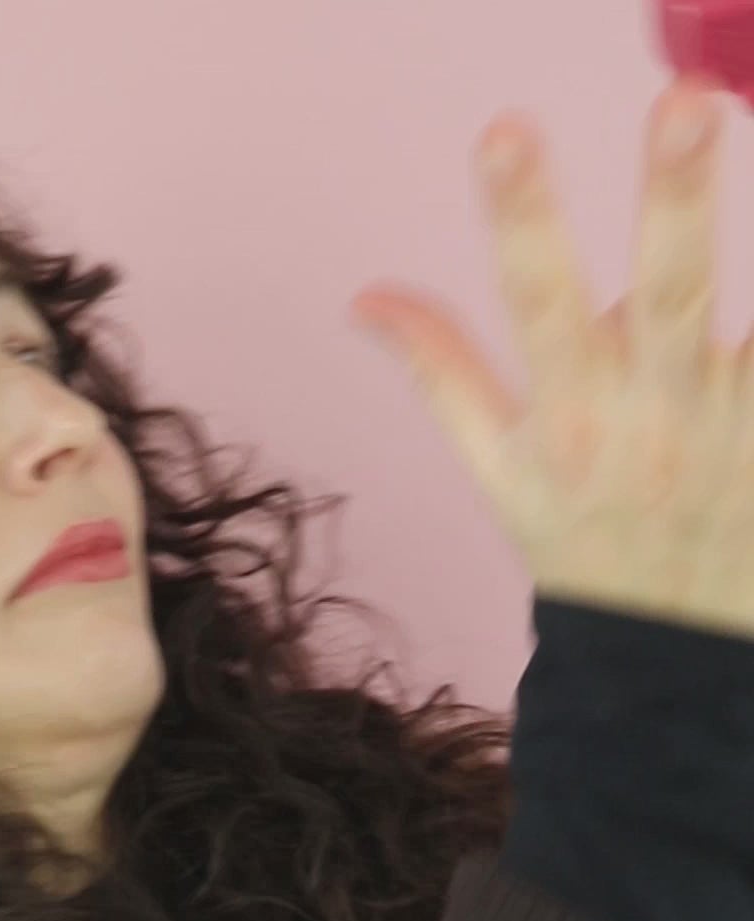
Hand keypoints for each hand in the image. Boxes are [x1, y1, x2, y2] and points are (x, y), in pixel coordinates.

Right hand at [352, 82, 753, 638]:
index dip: (521, 218)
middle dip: (673, 201)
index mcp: (568, 421)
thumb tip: (367, 298)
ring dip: (710, 249)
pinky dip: (748, 359)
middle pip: (665, 293)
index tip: (503, 131)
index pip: (534, 303)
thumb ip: (442, 374)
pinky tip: (727, 363)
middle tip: (687, 105)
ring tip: (705, 128)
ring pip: (731, 324)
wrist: (670, 651)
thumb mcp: (501, 476)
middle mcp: (650, 420)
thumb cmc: (582, 544)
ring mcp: (728, 429)